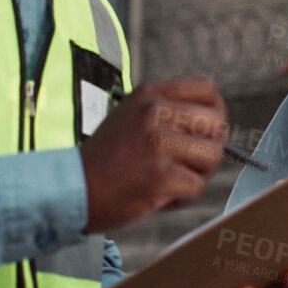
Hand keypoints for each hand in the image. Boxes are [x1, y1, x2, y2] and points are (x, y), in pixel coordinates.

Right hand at [79, 77, 226, 232]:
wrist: (72, 189)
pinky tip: (160, 196)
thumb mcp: (131, 117)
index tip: (205, 132)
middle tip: (189, 164)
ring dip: (198, 175)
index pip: (206, 89)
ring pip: (212, 156)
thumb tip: (211, 122)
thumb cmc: (105, 160)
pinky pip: (196, 187)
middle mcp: (155, 113)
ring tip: (172, 181)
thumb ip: (166, 112)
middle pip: (216, 123)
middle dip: (209, 147)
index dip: (214, 112)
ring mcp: (158, 145)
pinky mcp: (161, 177)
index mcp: (150, 95)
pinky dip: (183, 198)